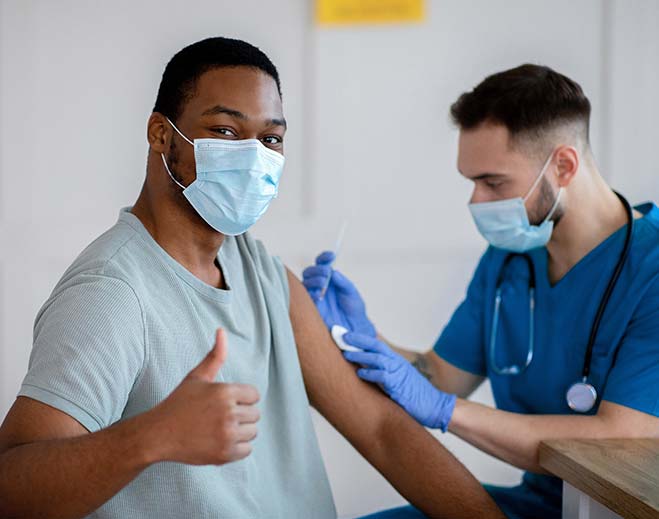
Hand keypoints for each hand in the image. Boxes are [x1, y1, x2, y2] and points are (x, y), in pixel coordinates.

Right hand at [147, 329, 259, 464]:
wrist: (158, 434)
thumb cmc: (179, 403)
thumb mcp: (197, 377)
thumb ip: (214, 355)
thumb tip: (222, 330)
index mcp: (225, 392)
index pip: (254, 395)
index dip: (241, 398)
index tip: (224, 402)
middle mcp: (228, 413)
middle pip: (255, 414)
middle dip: (241, 414)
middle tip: (219, 417)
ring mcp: (227, 435)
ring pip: (253, 432)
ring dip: (240, 431)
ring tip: (219, 428)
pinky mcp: (224, 455)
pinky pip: (247, 450)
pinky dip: (237, 448)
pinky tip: (220, 441)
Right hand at [302, 251, 375, 336]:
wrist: (355, 329)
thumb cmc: (354, 309)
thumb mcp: (352, 293)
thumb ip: (343, 283)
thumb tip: (334, 272)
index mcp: (329, 279)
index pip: (322, 264)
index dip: (324, 258)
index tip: (332, 255)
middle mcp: (319, 286)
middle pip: (309, 272)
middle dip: (317, 269)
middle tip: (327, 272)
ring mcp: (313, 296)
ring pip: (305, 283)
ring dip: (313, 280)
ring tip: (323, 283)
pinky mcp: (310, 308)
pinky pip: (304, 299)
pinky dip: (310, 294)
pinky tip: (319, 295)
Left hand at [342, 332, 455, 431]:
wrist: (434, 406)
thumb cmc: (413, 395)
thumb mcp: (397, 379)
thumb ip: (383, 372)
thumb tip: (364, 369)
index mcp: (395, 361)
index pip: (376, 344)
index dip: (360, 338)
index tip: (345, 334)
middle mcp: (396, 363)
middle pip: (375, 346)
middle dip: (358, 340)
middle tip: (342, 336)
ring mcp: (399, 373)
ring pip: (377, 359)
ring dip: (361, 355)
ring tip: (345, 354)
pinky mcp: (399, 386)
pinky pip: (383, 376)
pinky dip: (371, 374)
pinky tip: (360, 373)